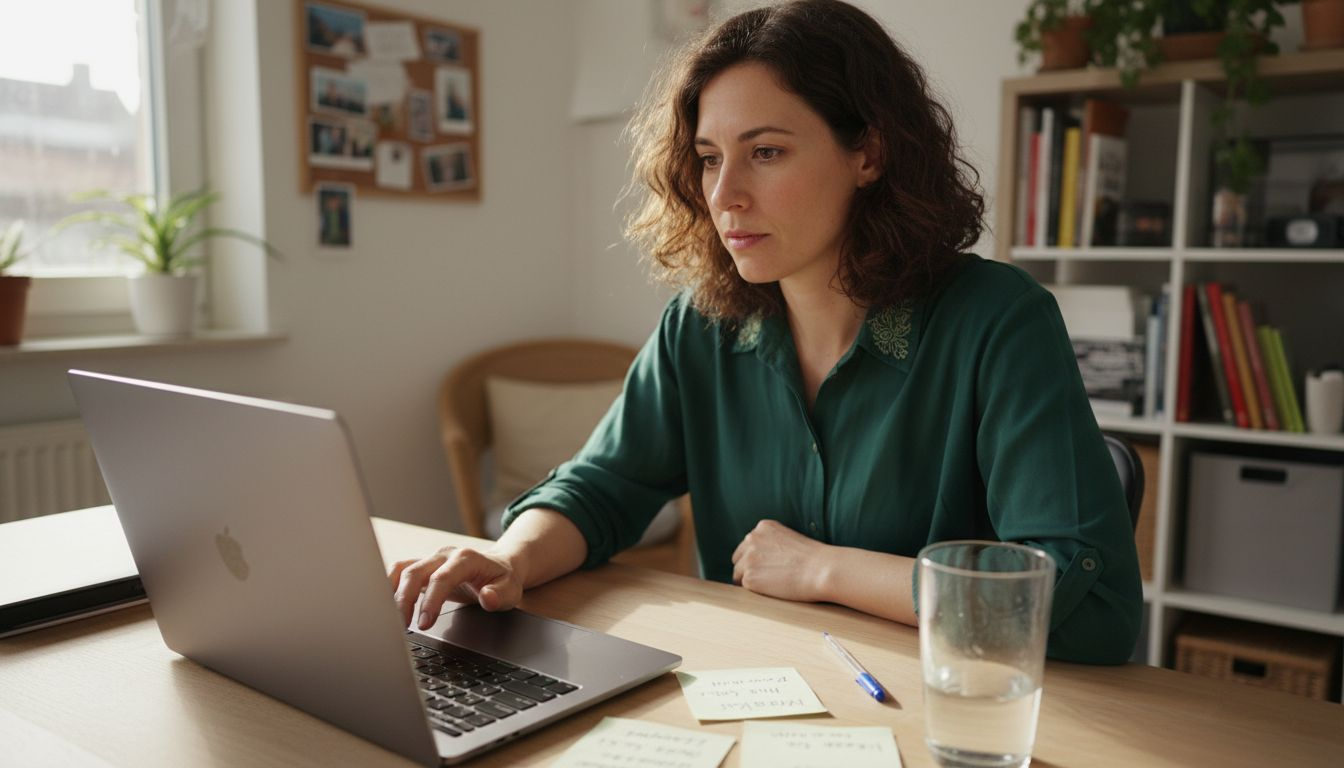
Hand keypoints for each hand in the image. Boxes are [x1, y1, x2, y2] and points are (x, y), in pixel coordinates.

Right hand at [388, 545, 523, 629]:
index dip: (430, 601)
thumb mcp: (511, 590)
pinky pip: (400, 571)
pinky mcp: (423, 566)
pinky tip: (386, 605)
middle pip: (415, 572)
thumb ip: (500, 595)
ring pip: (403, 570)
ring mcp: (431, 559)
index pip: (441, 578)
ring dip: (392, 593)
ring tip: (390, 619)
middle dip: (405, 600)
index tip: (424, 623)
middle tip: (403, 627)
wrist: (498, 566)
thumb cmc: (503, 580)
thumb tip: (488, 598)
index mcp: (465, 558)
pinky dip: (390, 586)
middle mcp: (444, 555)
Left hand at [730, 519, 829, 602]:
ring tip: (770, 586)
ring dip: (750, 580)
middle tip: (767, 578)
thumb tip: (762, 559)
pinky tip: (771, 591)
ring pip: (738, 573)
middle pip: (739, 558)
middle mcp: (752, 539)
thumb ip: (772, 543)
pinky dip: (755, 591)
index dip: (756, 558)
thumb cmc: (814, 558)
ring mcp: (748, 558)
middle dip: (749, 568)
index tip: (767, 566)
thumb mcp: (789, 539)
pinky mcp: (749, 578)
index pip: (748, 544)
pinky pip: (744, 587)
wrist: (822, 570)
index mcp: (763, 527)